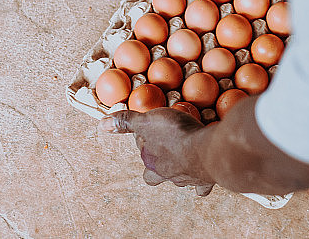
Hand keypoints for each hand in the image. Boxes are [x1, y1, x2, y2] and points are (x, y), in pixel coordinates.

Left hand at [99, 107, 215, 195]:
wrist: (206, 151)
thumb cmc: (174, 135)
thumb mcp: (146, 122)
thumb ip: (126, 122)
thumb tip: (102, 124)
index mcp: (152, 164)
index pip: (143, 153)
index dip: (147, 141)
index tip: (153, 129)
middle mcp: (168, 175)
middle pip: (157, 175)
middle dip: (161, 164)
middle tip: (168, 149)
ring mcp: (188, 179)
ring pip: (180, 179)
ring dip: (182, 169)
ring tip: (187, 155)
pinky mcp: (206, 180)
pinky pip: (203, 185)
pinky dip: (202, 181)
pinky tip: (204, 176)